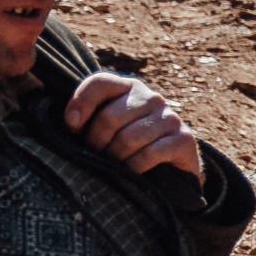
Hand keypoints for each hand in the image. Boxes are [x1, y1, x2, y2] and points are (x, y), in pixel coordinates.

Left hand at [61, 68, 204, 176]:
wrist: (171, 167)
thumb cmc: (128, 145)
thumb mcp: (106, 126)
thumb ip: (87, 116)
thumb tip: (71, 122)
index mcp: (130, 87)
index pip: (100, 83)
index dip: (81, 103)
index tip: (72, 127)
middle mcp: (152, 98)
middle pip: (110, 117)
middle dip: (96, 141)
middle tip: (96, 154)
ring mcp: (170, 118)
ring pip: (128, 138)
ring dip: (115, 157)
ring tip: (113, 164)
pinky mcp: (184, 139)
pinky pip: (148, 154)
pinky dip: (134, 167)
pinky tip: (131, 172)